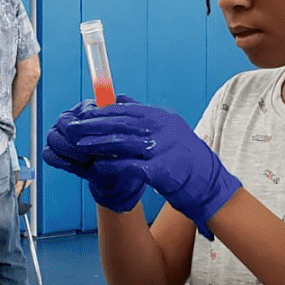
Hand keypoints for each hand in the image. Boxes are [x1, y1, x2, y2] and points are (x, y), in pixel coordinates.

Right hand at [44, 97, 147, 212]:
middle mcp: (70, 120)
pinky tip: (80, 166)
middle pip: (62, 123)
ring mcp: (60, 136)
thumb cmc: (119, 150)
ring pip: (53, 138)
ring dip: (71, 152)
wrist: (115, 173)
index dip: (88, 127)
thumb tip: (120, 98)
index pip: (79, 111)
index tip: (100, 137)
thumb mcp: (125, 130)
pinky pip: (48, 155)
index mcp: (85, 110)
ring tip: (88, 159)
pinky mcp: (54, 153)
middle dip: (77, 141)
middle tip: (91, 152)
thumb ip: (123, 112)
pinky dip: (64, 162)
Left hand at [63, 101, 240, 238]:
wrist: (211, 186)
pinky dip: (111, 166)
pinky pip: (130, 166)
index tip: (84, 115)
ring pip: (122, 142)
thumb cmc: (186, 160)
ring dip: (97, 143)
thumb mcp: (169, 130)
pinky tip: (96, 168)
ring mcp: (164, 150)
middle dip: (95, 125)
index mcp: (164, 118)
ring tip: (78, 145)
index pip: (127, 110)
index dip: (103, 113)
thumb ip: (144, 115)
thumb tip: (118, 99)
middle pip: (121, 123)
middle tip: (73, 128)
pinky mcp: (162, 171)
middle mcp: (164, 130)